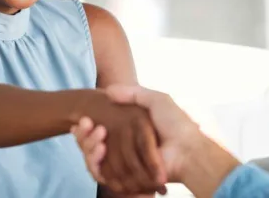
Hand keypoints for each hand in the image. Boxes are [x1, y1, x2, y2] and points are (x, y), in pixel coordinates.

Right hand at [74, 85, 240, 196]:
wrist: (187, 150)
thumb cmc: (176, 124)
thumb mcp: (157, 100)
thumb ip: (133, 93)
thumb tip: (108, 90)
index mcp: (130, 133)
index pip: (100, 131)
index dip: (88, 127)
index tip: (82, 118)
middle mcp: (125, 150)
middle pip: (92, 146)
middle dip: (84, 136)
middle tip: (81, 124)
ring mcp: (124, 165)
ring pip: (92, 158)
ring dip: (88, 145)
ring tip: (95, 133)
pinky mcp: (124, 179)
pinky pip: (100, 173)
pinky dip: (93, 161)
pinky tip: (98, 147)